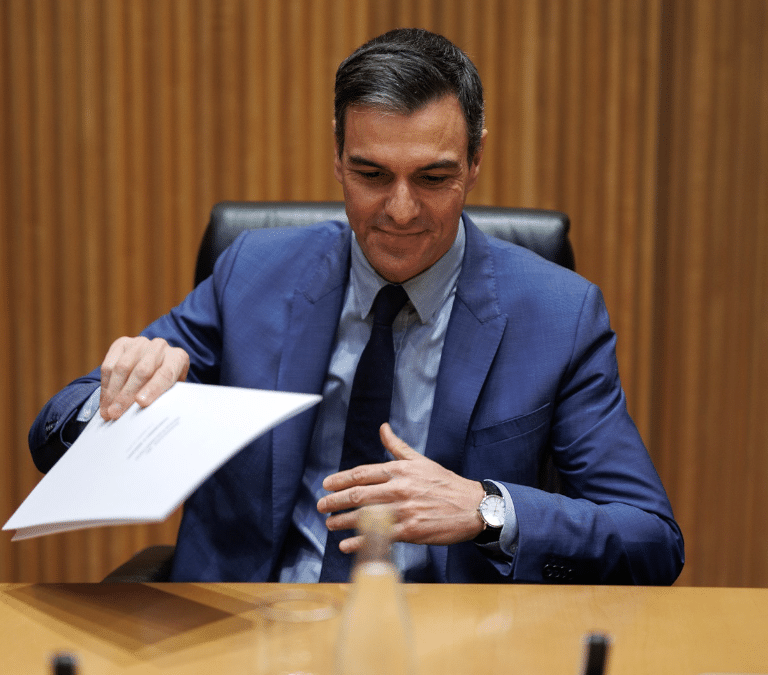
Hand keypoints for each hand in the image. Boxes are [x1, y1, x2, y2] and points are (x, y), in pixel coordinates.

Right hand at [99, 336, 189, 419]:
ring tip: (107, 412)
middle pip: (142, 371)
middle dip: (127, 395)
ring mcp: (140, 343)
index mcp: (177, 358)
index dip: (153, 388)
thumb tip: (150, 417)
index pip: (166, 373)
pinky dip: (105, 386)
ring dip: (112, 393)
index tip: (141, 403)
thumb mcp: (171, 392)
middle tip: (116, 414)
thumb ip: (164, 399)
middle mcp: (160, 347)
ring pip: (122, 368)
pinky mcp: (121, 344)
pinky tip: (104, 402)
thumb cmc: (165, 386)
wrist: (156, 366)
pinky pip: (109, 366)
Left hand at [317, 423, 485, 553]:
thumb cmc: (445, 483)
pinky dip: (359, 541)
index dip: (341, 480)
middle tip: (321, 506)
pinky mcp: (410, 531)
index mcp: (400, 470)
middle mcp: (399, 488)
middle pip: (358, 494)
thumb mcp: (421, 460)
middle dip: (335, 501)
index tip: (327, 485)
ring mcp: (404, 510)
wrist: (472, 507)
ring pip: (365, 516)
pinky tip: (345, 544)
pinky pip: (379, 536)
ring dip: (343, 521)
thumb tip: (382, 428)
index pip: (362, 473)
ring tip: (329, 524)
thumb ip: (397, 446)